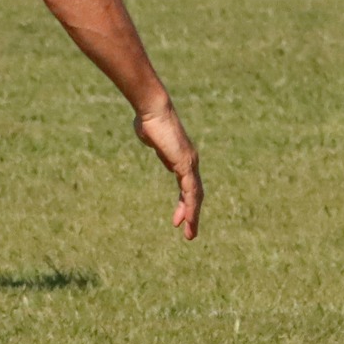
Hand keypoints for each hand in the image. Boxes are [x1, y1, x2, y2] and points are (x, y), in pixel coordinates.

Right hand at [134, 102, 201, 239]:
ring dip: (193, 216)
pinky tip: (188, 219)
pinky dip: (190, 207)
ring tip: (190, 234)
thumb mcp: (148, 136)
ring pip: (195, 196)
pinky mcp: (185, 164)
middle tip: (188, 232)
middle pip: (194, 194)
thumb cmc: (147, 119)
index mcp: (181, 158)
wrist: (153, 109)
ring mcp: (190, 163)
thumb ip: (152, 142)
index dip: (183, 202)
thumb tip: (149, 136)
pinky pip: (190, 191)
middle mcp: (190, 162)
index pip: (186, 185)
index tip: (177, 217)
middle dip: (190, 214)